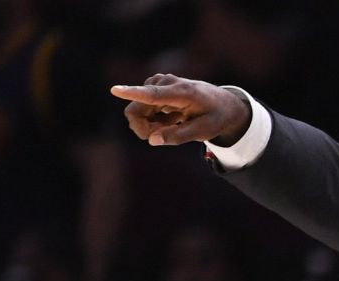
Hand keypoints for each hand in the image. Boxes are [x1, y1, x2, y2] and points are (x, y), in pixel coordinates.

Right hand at [109, 74, 250, 146]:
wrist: (225, 104)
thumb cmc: (215, 118)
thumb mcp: (203, 132)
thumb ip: (178, 136)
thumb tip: (151, 140)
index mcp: (181, 92)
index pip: (152, 94)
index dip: (132, 93)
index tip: (114, 90)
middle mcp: (166, 83)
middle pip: (136, 109)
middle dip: (144, 128)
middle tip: (165, 135)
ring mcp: (158, 83)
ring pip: (137, 110)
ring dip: (151, 123)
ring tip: (175, 123)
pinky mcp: (154, 86)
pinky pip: (142, 107)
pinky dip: (154, 118)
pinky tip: (172, 117)